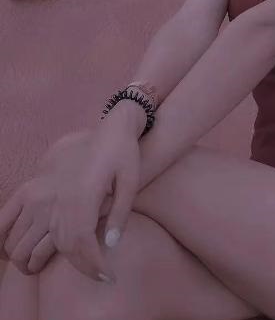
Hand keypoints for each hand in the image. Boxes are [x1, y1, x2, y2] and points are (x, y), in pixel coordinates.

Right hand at [0, 122, 139, 282]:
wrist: (109, 128)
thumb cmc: (123, 154)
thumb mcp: (131, 181)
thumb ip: (119, 215)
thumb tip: (109, 246)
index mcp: (81, 199)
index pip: (80, 246)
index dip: (91, 266)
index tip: (105, 276)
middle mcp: (55, 199)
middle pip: (56, 247)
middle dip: (74, 264)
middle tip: (92, 269)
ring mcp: (39, 192)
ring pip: (25, 239)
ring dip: (33, 259)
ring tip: (50, 265)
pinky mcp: (31, 185)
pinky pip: (7, 214)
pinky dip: (5, 235)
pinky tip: (10, 248)